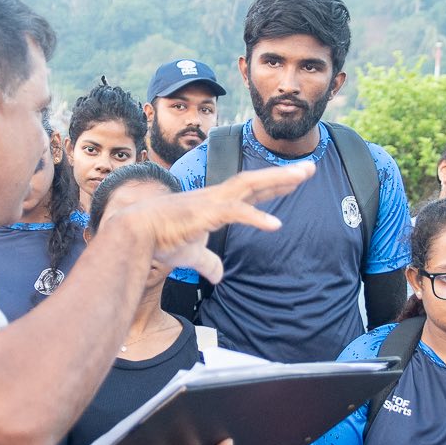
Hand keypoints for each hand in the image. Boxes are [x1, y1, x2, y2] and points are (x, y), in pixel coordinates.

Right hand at [113, 163, 315, 282]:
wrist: (135, 234)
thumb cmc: (160, 240)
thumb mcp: (191, 254)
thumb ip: (208, 262)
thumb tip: (219, 276)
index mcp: (215, 203)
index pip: (250, 191)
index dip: (274, 186)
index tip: (295, 180)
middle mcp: (217, 196)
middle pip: (257, 181)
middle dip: (284, 175)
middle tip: (310, 168)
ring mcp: (212, 202)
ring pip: (250, 185)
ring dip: (278, 180)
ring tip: (303, 176)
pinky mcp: (206, 213)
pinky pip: (236, 213)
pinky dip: (256, 217)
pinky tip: (275, 225)